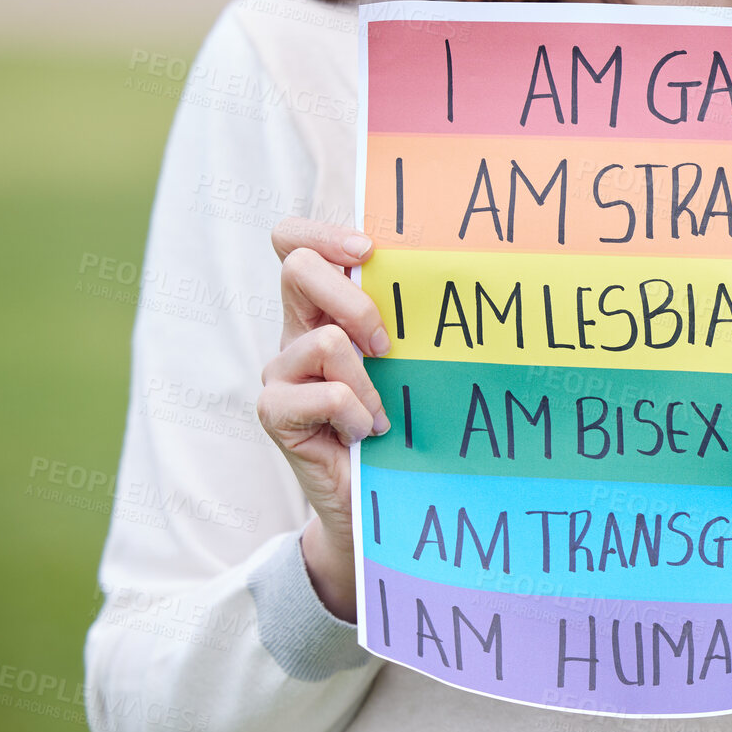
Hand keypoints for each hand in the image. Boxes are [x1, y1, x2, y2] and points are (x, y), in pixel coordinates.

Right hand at [256, 218, 391, 621]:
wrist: (371, 499)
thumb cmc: (399, 420)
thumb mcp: (403, 360)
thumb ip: (403, 318)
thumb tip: (457, 266)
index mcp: (320, 307)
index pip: (293, 241)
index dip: (323, 232)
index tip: (371, 251)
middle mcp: (293, 330)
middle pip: (296, 266)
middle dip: (352, 299)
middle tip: (386, 344)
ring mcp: (279, 371)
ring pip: (324, 340)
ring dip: (367, 380)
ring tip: (379, 413)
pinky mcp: (274, 412)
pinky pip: (326, 394)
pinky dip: (358, 414)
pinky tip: (365, 435)